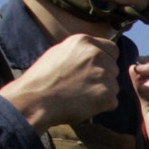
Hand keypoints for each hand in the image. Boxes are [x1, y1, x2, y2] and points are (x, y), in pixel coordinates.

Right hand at [0, 33, 117, 129]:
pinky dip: (102, 107)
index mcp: (84, 41)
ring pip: (114, 86)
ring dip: (102, 93)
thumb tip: (95, 52)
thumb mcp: (58, 53)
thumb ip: (80, 51)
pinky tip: (83, 105)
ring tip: (80, 96)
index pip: (111, 49)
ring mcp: (103, 74)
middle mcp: (96, 54)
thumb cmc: (42, 79)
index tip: (94, 71)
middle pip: (114, 68)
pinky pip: (112, 102)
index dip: (106, 61)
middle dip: (103, 78)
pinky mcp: (106, 94)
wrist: (34, 100)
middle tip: (82, 87)